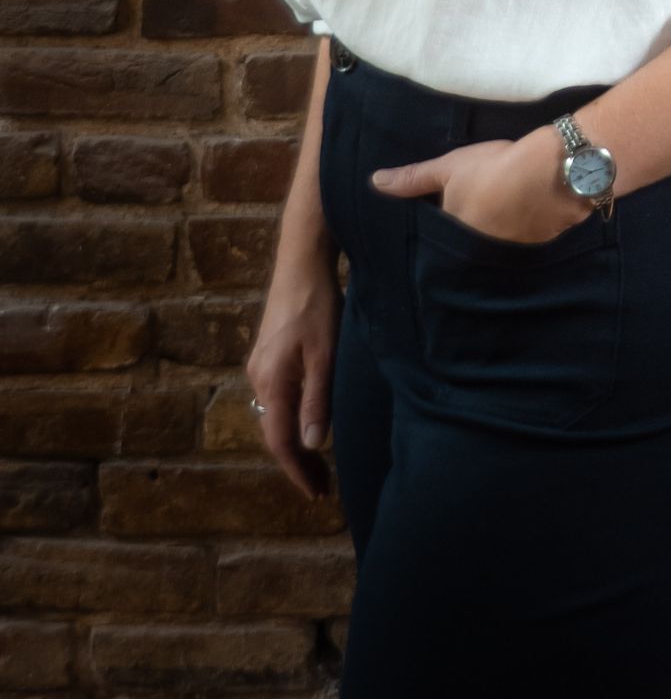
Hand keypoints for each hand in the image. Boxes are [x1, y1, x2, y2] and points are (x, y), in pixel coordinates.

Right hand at [246, 250, 339, 501]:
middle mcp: (258, 379)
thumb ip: (317, 400)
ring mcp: (260, 366)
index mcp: (271, 383)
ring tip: (318, 463)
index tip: (316, 493)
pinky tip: (308, 423)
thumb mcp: (325, 355)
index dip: (298, 470)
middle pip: (274, 433)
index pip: (281, 441)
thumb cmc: (318, 305)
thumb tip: (310, 445)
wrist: (301, 262)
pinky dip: (291, 420)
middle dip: (297, 462)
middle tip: (322, 486)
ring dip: (294, 442)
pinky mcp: (267, 355)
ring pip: (274, 416)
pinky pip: (276, 399)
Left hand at [370, 133, 590, 243]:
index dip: (440, 227)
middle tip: (469, 220)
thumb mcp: (450, 166)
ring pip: (487, 253)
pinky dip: (512, 242)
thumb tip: (374, 182)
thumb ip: (413, 178)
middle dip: (461, 242)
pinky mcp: (530, 255)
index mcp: (452, 235)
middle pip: (462, 250)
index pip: (437, 240)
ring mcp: (503, 258)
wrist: (553, 173)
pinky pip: (513, 254)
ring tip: (492, 225)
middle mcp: (474, 255)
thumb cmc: (494, 167)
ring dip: (488, 242)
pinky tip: (518, 228)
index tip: (442, 218)